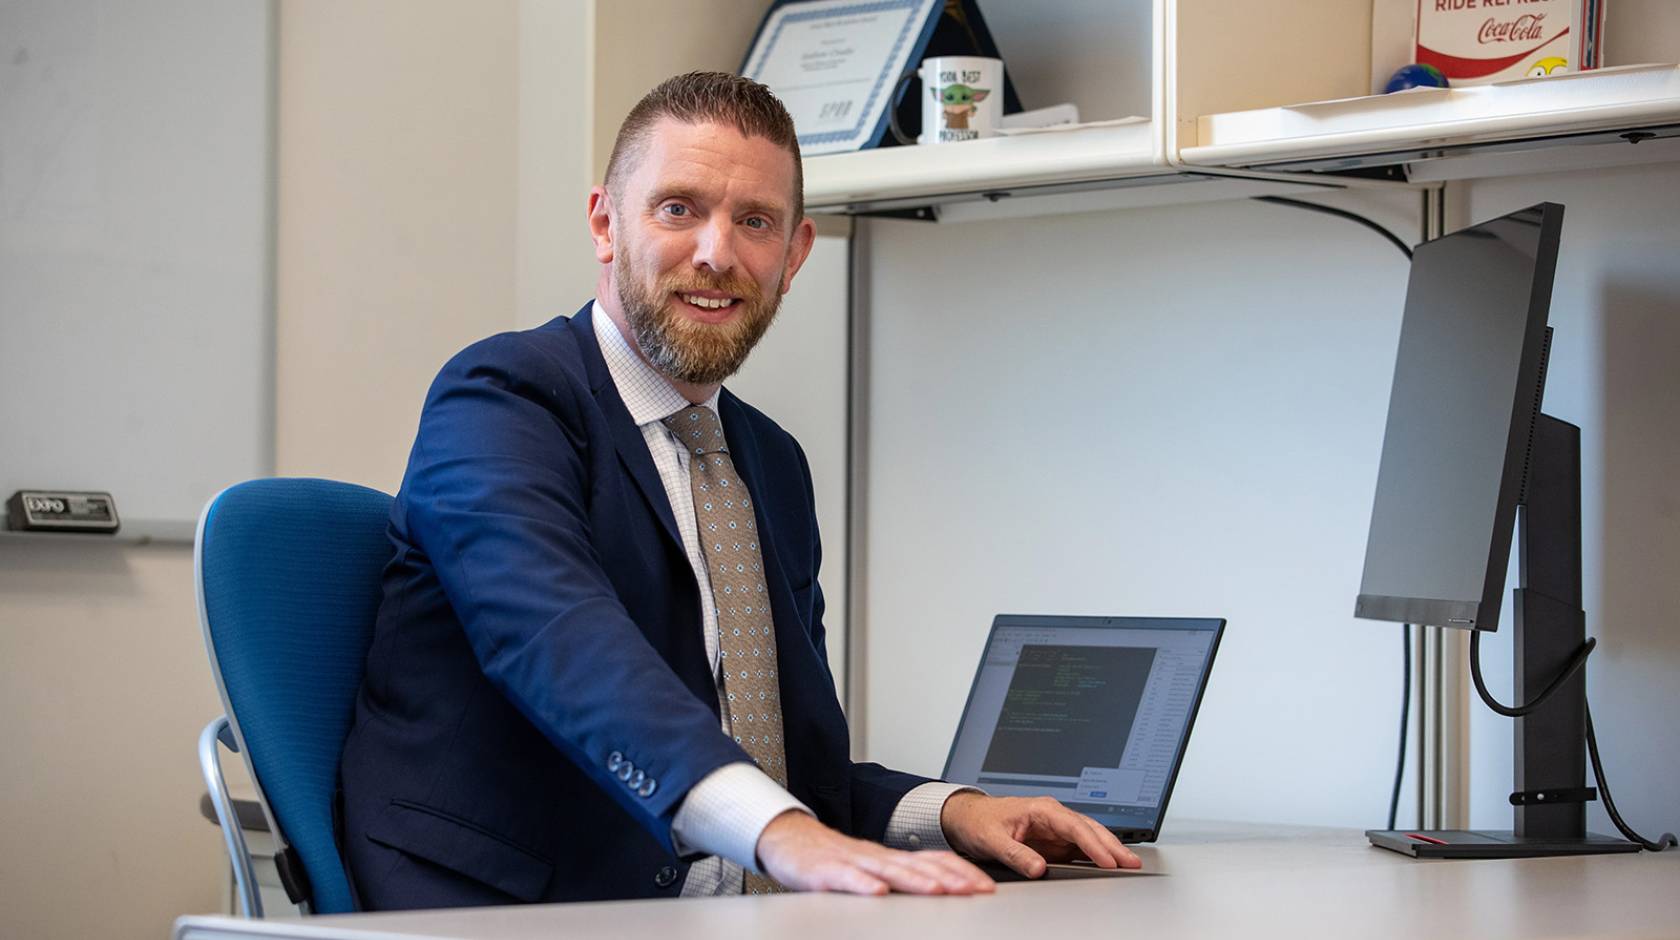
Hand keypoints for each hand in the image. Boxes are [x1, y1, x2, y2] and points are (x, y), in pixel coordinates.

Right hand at [755, 809, 995, 894]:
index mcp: (890, 858)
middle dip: (949, 879)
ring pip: (889, 870)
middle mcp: (877, 857)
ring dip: (915, 880)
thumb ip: (901, 877)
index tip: (986, 886)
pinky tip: (877, 893)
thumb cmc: (831, 860)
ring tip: (937, 890)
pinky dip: (863, 884)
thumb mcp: (873, 869)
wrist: (788, 841)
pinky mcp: (826, 871)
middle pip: (918, 866)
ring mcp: (852, 862)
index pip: (933, 860)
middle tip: (973, 890)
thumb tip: (940, 889)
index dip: (960, 872)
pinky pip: (847, 878)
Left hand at [939, 792, 1141, 877]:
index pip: (1074, 826)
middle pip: (1089, 829)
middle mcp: (1052, 816)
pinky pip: (1081, 847)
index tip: (1107, 860)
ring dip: (1109, 849)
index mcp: (1040, 809)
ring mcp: (1055, 828)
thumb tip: (1038, 868)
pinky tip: (1110, 865)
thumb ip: (1015, 854)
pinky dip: (1098, 855)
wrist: (969, 818)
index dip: (1092, 844)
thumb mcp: (991, 840)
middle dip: (1112, 845)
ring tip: (1130, 864)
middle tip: (1132, 863)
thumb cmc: (979, 822)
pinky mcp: (1054, 840)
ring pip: (1089, 837)